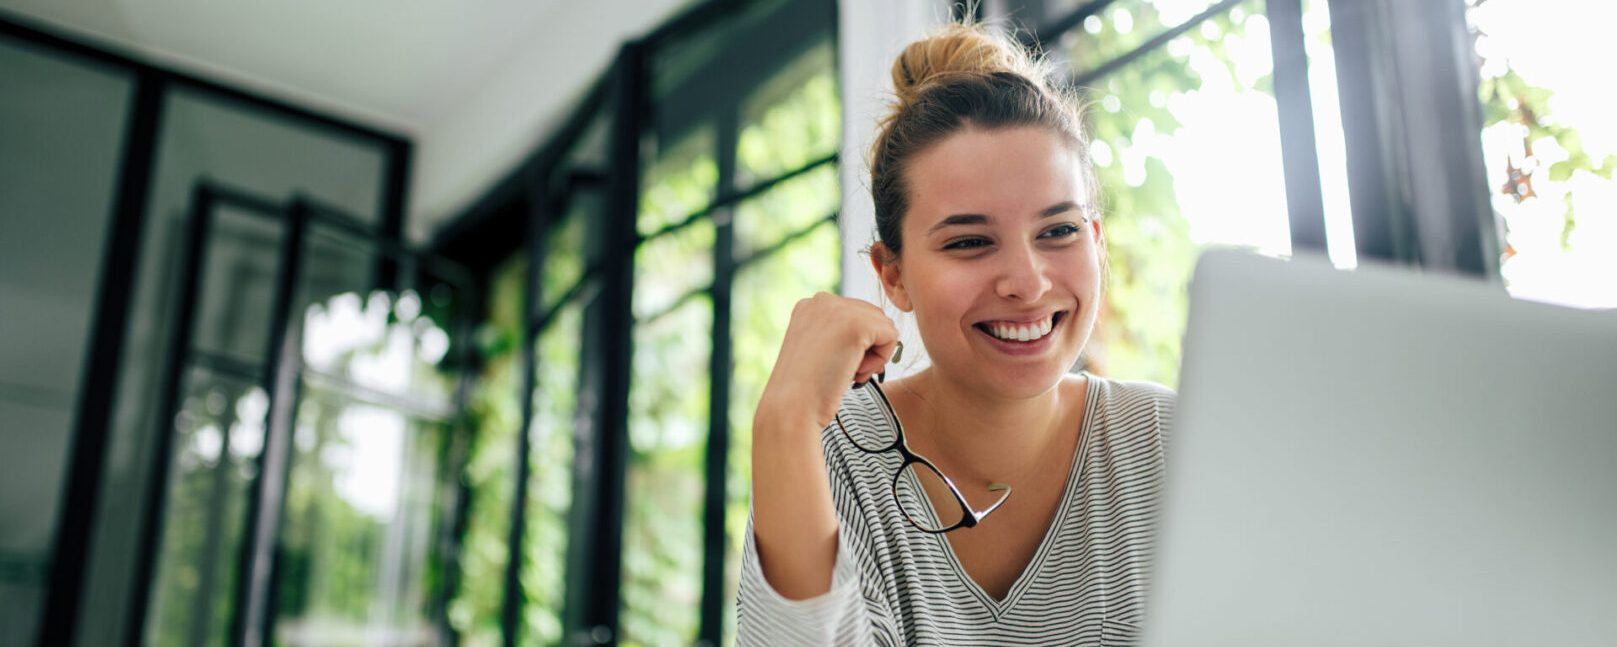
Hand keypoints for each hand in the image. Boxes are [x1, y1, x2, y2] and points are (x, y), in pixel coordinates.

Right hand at [758, 292, 900, 429]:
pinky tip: (855, 372)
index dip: (853, 344)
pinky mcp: (858, 325)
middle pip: (872, 316)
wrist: (791, 407)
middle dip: (866, 347)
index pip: (853, 314)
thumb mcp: (818, 350)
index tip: (832, 364)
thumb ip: (839, 334)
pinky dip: (880, 360)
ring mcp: (840, 309)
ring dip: (873, 355)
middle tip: (842, 371)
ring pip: (884, 326)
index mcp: (809, 305)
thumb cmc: (804, 391)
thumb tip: (881, 331)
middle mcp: (822, 300)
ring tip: (846, 372)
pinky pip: (891, 337)